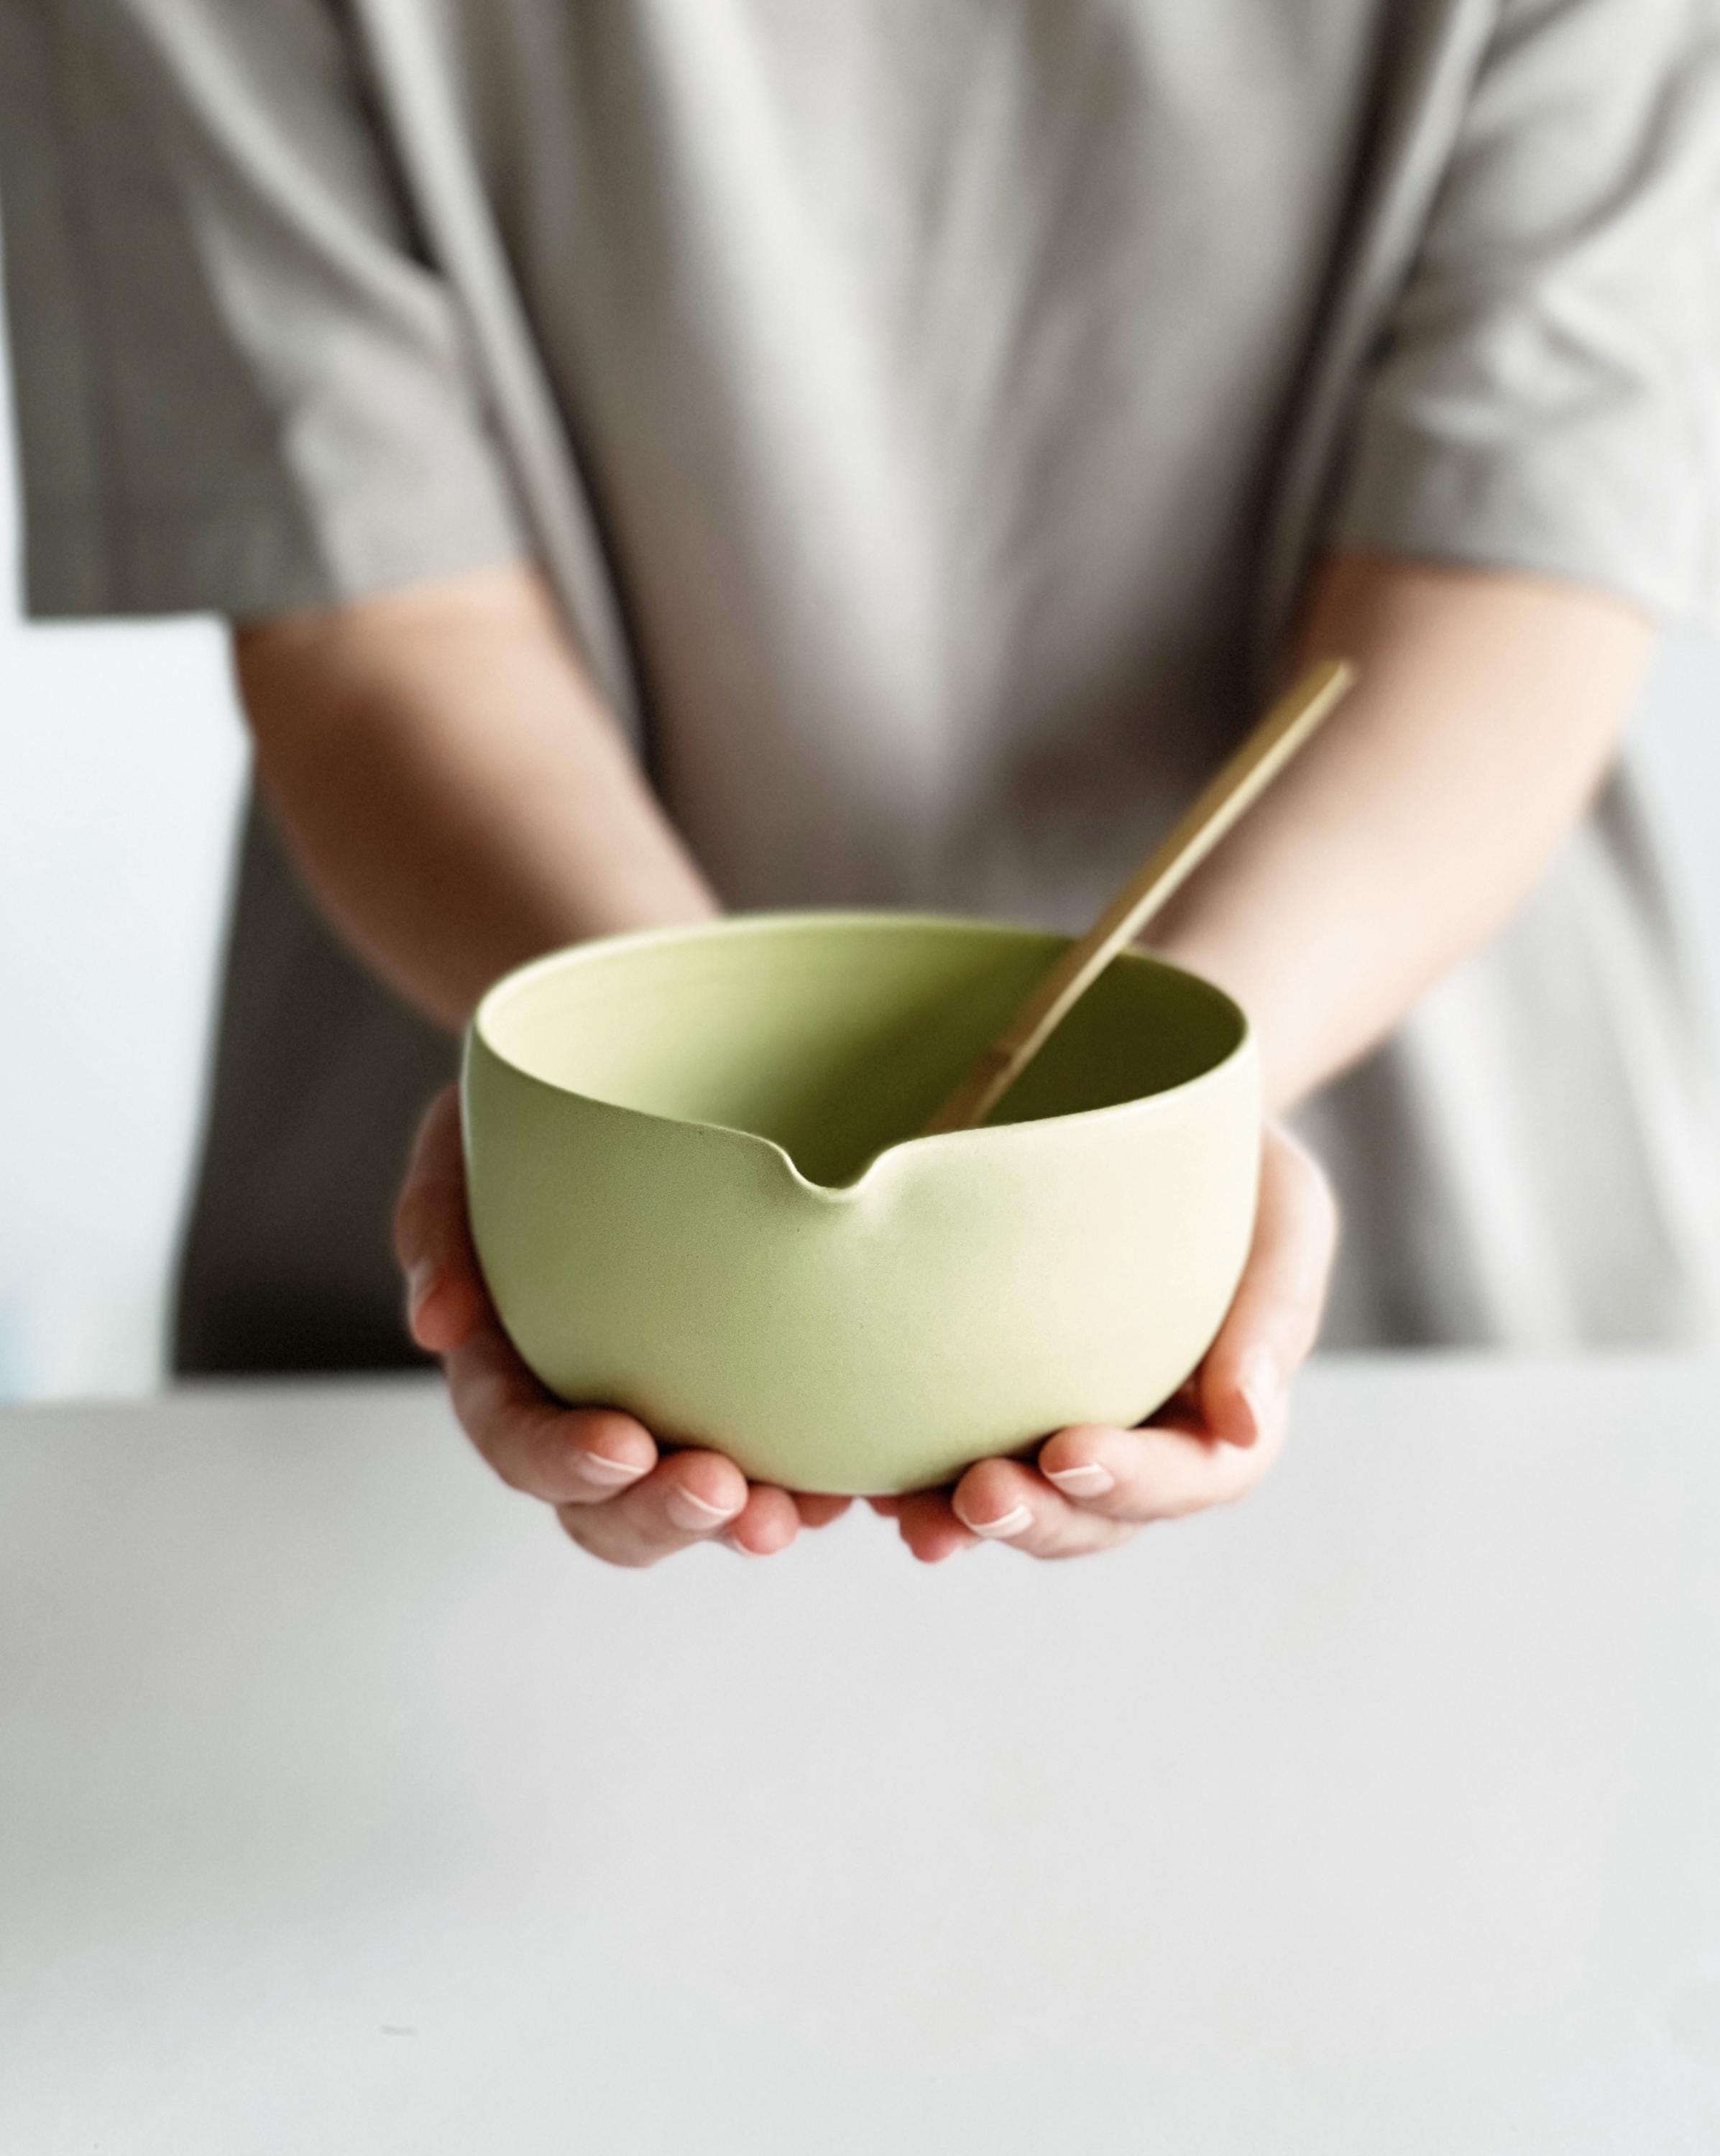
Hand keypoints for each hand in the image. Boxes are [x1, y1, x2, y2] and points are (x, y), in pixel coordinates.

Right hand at [393, 1086, 850, 1565]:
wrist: (638, 1072)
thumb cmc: (537, 1109)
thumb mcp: (463, 1141)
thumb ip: (438, 1225)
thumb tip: (436, 1327)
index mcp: (508, 1365)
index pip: (517, 1436)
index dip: (561, 1458)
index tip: (624, 1445)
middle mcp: (589, 1409)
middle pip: (606, 1509)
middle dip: (659, 1516)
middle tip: (723, 1491)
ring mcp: (677, 1414)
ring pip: (698, 1510)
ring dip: (741, 1524)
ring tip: (795, 1516)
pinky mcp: (756, 1400)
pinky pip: (787, 1468)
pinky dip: (818, 1487)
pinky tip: (857, 1485)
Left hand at [869, 1122, 1337, 1561]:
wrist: (1151, 1109)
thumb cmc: (1238, 1164)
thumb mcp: (1288, 1216)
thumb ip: (1274, 1314)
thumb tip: (1246, 1423)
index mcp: (1224, 1416)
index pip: (1194, 1477)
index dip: (1135, 1480)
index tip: (1069, 1451)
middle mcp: (1142, 1441)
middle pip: (1097, 1516)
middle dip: (1040, 1517)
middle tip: (979, 1496)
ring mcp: (1060, 1429)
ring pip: (1020, 1506)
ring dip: (964, 1522)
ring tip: (908, 1515)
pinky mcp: (988, 1403)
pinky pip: (946, 1460)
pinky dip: (907, 1480)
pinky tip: (861, 1481)